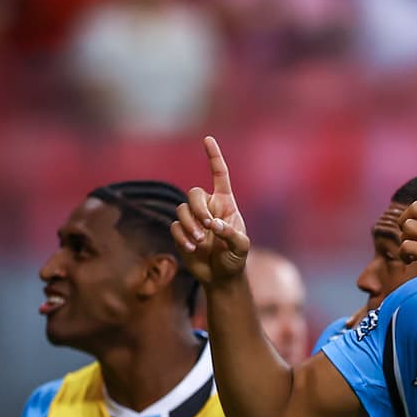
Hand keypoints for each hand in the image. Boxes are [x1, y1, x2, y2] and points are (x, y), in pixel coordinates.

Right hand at [171, 136, 251, 283]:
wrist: (222, 277)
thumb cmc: (235, 259)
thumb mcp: (241, 248)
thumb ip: (232, 235)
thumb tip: (214, 225)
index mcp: (226, 204)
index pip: (219, 175)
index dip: (214, 157)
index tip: (208, 139)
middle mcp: (208, 208)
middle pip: (194, 193)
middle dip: (198, 209)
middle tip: (208, 227)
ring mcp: (193, 220)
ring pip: (181, 209)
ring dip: (190, 225)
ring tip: (200, 242)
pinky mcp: (182, 232)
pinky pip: (175, 226)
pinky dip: (182, 236)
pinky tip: (192, 248)